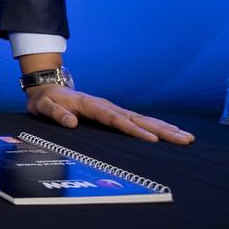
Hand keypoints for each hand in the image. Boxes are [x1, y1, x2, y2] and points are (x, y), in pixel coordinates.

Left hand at [25, 85, 194, 144]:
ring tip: (185, 137)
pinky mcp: (113, 112)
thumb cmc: (45, 100)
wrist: (47, 88)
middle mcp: (105, 105)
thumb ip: (56, 114)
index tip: (152, 140)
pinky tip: (169, 131)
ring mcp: (111, 108)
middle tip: (184, 139)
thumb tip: (72, 123)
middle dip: (161, 130)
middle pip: (136, 119)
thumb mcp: (43, 106)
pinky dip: (154, 125)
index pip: (115, 119)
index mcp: (90, 105)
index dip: (134, 130)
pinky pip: (136, 119)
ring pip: (140, 119)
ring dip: (163, 127)